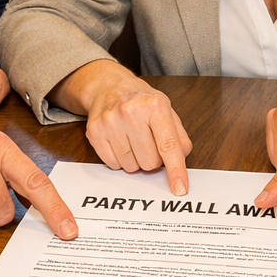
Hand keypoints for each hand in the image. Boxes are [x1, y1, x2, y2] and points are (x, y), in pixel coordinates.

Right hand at [49, 60, 192, 195]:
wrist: (109, 87)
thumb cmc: (142, 101)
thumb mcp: (167, 110)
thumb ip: (179, 137)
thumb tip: (181, 161)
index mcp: (155, 106)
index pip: (168, 145)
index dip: (176, 170)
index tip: (180, 189)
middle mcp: (131, 112)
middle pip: (149, 163)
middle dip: (153, 160)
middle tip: (149, 143)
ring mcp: (111, 123)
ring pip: (131, 167)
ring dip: (136, 160)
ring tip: (133, 140)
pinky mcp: (95, 133)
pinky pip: (114, 165)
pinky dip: (120, 160)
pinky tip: (121, 142)